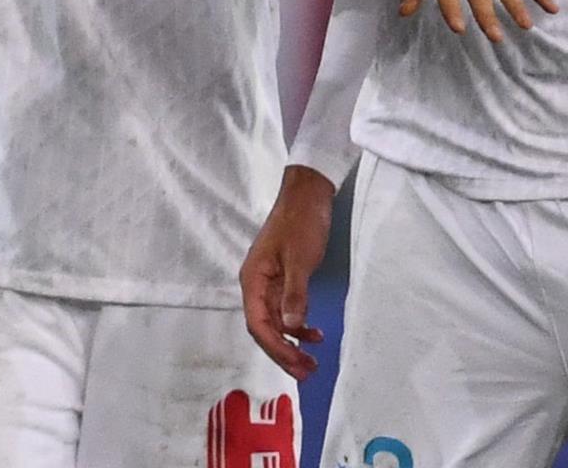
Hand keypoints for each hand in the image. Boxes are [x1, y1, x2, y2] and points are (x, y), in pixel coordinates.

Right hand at [240, 167, 335, 378]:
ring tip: (312, 362)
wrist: (308, 195)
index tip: (296, 364)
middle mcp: (256, 285)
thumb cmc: (300, 224)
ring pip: (276, 323)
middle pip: (265, 328)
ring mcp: (269, 283)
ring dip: (292, 343)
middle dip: (283, 352)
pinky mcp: (283, 280)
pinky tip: (315, 334)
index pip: (258, 323)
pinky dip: (299, 326)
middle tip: (307, 372)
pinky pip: (286, 312)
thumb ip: (295, 294)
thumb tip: (292, 327)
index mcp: (253, 279)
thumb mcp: (299, 259)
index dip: (275, 347)